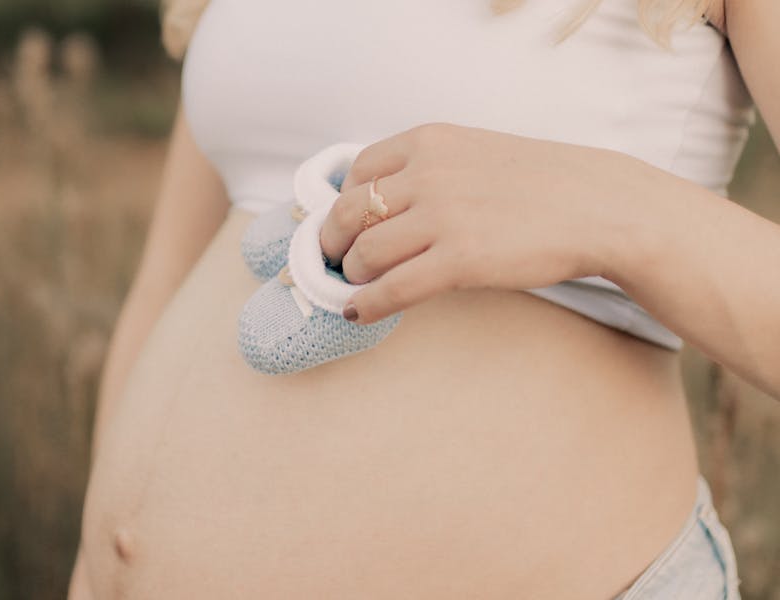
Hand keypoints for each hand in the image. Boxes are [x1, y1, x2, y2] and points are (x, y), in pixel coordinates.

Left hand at [321, 123, 643, 323]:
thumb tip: (380, 205)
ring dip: (353, 275)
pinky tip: (359, 313)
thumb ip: (428, 169)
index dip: (343, 204)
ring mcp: (443, 216)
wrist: (601, 206)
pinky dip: (365, 304)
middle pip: (349, 213)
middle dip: (333, 243)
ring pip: (364, 252)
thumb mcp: (475, 152)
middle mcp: (428, 173)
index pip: (358, 172)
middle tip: (335, 262)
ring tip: (361, 287)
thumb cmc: (542, 184)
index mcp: (429, 141)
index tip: (346, 227)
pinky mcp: (460, 260)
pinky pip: (391, 289)